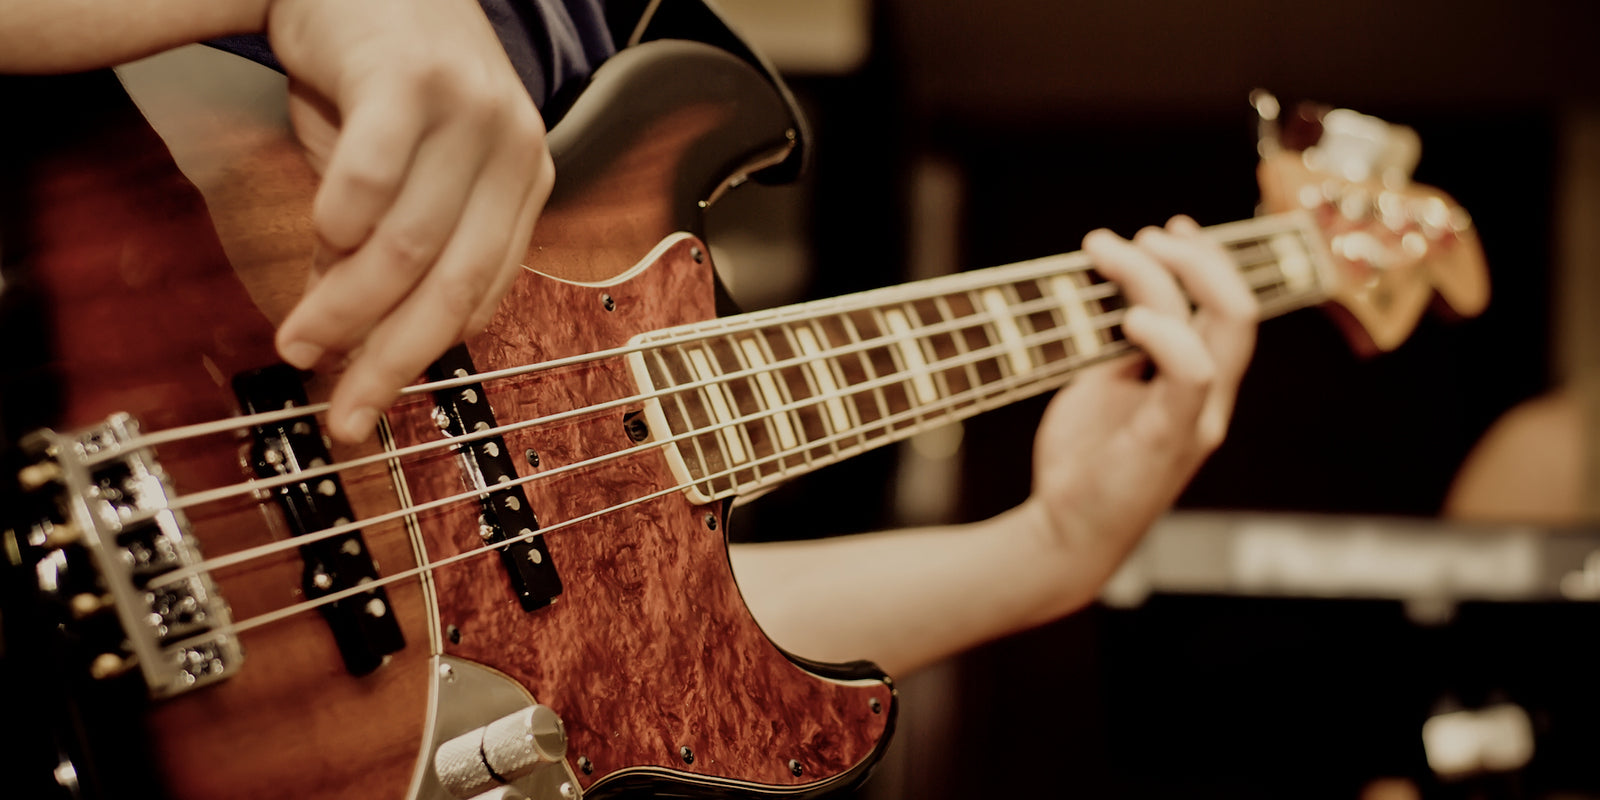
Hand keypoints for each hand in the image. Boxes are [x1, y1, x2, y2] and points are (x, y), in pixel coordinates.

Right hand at [265, 0, 553, 441]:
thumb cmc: (379, 75)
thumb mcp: (397, 171)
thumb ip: (376, 250)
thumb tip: (340, 340)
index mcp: (522, 183)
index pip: (479, 296)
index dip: (422, 360)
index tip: (368, 404)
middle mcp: (513, 151)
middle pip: (451, 286)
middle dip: (391, 362)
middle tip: (341, 410)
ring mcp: (470, 114)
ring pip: (409, 245)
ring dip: (347, 307)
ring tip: (297, 338)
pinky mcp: (415, 80)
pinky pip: (375, 176)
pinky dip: (339, 222)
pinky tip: (314, 242)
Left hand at [1023, 216, 1256, 581]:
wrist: (1062, 533)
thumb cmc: (1082, 462)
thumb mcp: (1101, 388)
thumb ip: (1122, 348)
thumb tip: (1116, 290)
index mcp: (1199, 387)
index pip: (1228, 312)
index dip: (1208, 262)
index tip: (1167, 230)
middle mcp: (1209, 401)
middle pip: (1238, 310)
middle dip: (1196, 258)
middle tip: (1143, 237)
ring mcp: (1196, 421)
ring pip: (1219, 328)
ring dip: (1166, 276)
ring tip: (1110, 253)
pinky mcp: (1168, 440)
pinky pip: (1191, 374)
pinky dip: (1168, 335)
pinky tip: (1129, 317)